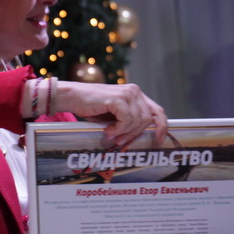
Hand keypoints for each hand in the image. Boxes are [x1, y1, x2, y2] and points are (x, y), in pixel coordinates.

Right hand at [53, 80, 167, 146]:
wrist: (71, 97)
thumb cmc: (91, 107)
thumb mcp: (114, 116)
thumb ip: (128, 121)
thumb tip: (139, 137)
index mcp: (136, 94)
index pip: (157, 111)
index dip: (162, 126)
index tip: (159, 139)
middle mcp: (134, 91)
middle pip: (147, 120)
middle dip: (135, 134)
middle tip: (121, 141)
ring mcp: (127, 93)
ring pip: (137, 121)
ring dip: (124, 133)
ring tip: (111, 135)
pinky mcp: (118, 98)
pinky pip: (126, 120)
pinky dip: (117, 129)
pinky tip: (107, 129)